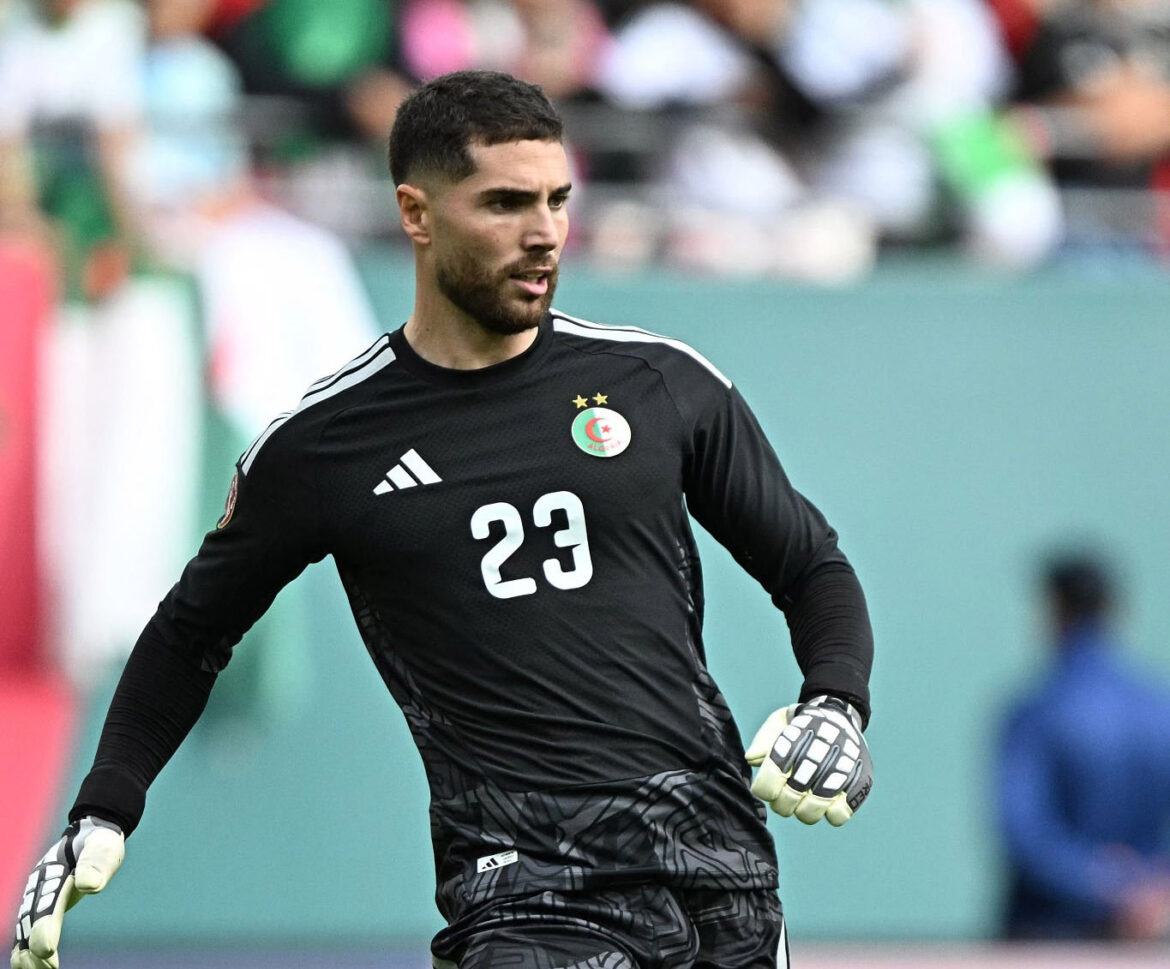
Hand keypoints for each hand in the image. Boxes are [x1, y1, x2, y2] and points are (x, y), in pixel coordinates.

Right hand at [11, 817, 123, 968]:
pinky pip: (27, 930)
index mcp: (53, 871)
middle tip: (47, 966)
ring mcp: (36, 897)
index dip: (45, 926)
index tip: (47, 949)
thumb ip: (96, 863)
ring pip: (25, 929)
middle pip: (31, 920)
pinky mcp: (40, 905)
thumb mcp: (103, 847)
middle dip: (36, 945)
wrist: (90, 835)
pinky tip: (33, 967)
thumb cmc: (99, 843)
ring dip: (29, 952)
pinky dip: (27, 949)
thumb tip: (90, 885)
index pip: (46, 903)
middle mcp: (38, 886)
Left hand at [745, 695, 872, 825]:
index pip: (771, 775)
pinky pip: (841, 814)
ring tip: (803, 803)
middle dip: (781, 804)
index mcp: (795, 739)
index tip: (766, 788)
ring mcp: (841, 770)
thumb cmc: (801, 726)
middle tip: (783, 799)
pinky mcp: (860, 783)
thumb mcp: (779, 722)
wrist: (838, 716)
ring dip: (803, 811)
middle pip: (790, 797)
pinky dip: (830, 815)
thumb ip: (763, 741)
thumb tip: (752, 759)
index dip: (765, 788)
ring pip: (813, 809)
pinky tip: (826, 804)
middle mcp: (818, 755)